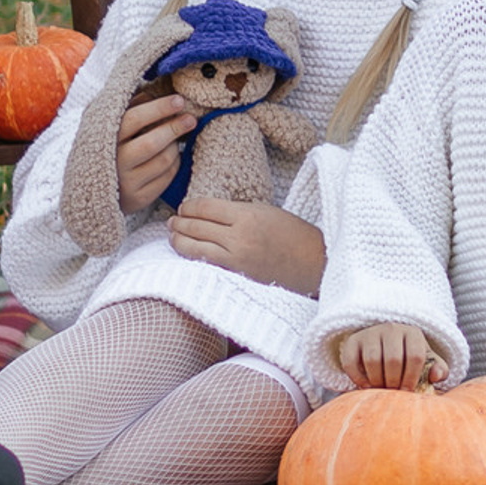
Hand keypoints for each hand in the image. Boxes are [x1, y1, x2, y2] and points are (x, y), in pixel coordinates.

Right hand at [114, 92, 193, 212]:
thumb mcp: (111, 124)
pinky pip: (167, 178)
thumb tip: (154, 93)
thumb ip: (130, 107)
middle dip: (175, 128)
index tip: (179, 100)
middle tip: (190, 118)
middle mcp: (115, 163)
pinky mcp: (139, 199)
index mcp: (106, 139)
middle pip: (151, 143)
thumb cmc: (110, 147)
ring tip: (176, 138)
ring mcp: (127, 183)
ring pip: (163, 160)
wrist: (94, 188)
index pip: (134, 119)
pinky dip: (175, 164)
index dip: (159, 108)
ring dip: (175, 146)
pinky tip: (172, 156)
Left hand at [168, 197, 327, 294]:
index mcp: (247, 215)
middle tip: (172, 221)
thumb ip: (237, 212)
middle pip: (196, 227)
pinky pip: (206, 265)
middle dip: (179, 223)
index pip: (205, 207)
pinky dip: (193, 257)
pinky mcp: (236, 277)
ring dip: (179, 241)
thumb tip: (207, 213)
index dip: (189, 206)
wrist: (313, 263)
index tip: (183, 207)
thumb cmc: (293, 234)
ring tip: (173, 236)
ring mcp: (236, 260)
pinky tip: (187, 253)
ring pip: (195, 248)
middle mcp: (238, 237)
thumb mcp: (266, 211)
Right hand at [333, 323, 446, 390]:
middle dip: (394, 382)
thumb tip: (437, 375)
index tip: (408, 392)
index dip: (412, 378)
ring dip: (377, 381)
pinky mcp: (352, 341)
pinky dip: (358, 378)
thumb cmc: (409, 357)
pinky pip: (351, 362)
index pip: (415, 356)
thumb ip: (438, 369)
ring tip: (381, 390)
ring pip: (372, 360)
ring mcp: (371, 333)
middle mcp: (392, 328)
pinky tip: (366, 386)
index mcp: (412, 333)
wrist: (383, 344)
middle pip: (393, 360)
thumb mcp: (426, 361)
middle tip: (393, 393)